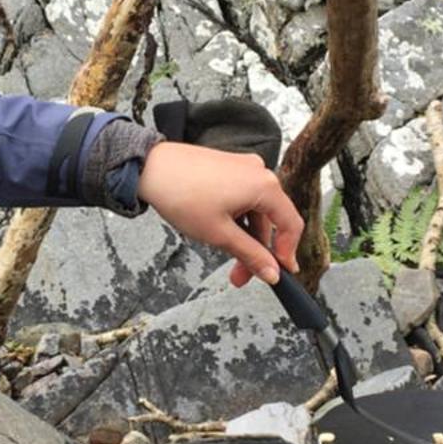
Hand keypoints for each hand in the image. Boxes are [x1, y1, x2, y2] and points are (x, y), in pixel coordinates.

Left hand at [135, 140, 303, 287]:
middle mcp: (259, 172)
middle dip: (257, 250)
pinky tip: (218, 232)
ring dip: (244, 237)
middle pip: (270, 220)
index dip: (287, 252)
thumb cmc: (182, 195)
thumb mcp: (219, 234)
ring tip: (223, 255)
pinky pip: (242, 198)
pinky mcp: (228, 167)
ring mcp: (243, 167)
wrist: (150, 168)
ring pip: (254, 211)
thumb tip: (272, 273)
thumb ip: (250, 255)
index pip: (291, 224)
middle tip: (240, 276)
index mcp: (265, 186)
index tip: (278, 273)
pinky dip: (236, 219)